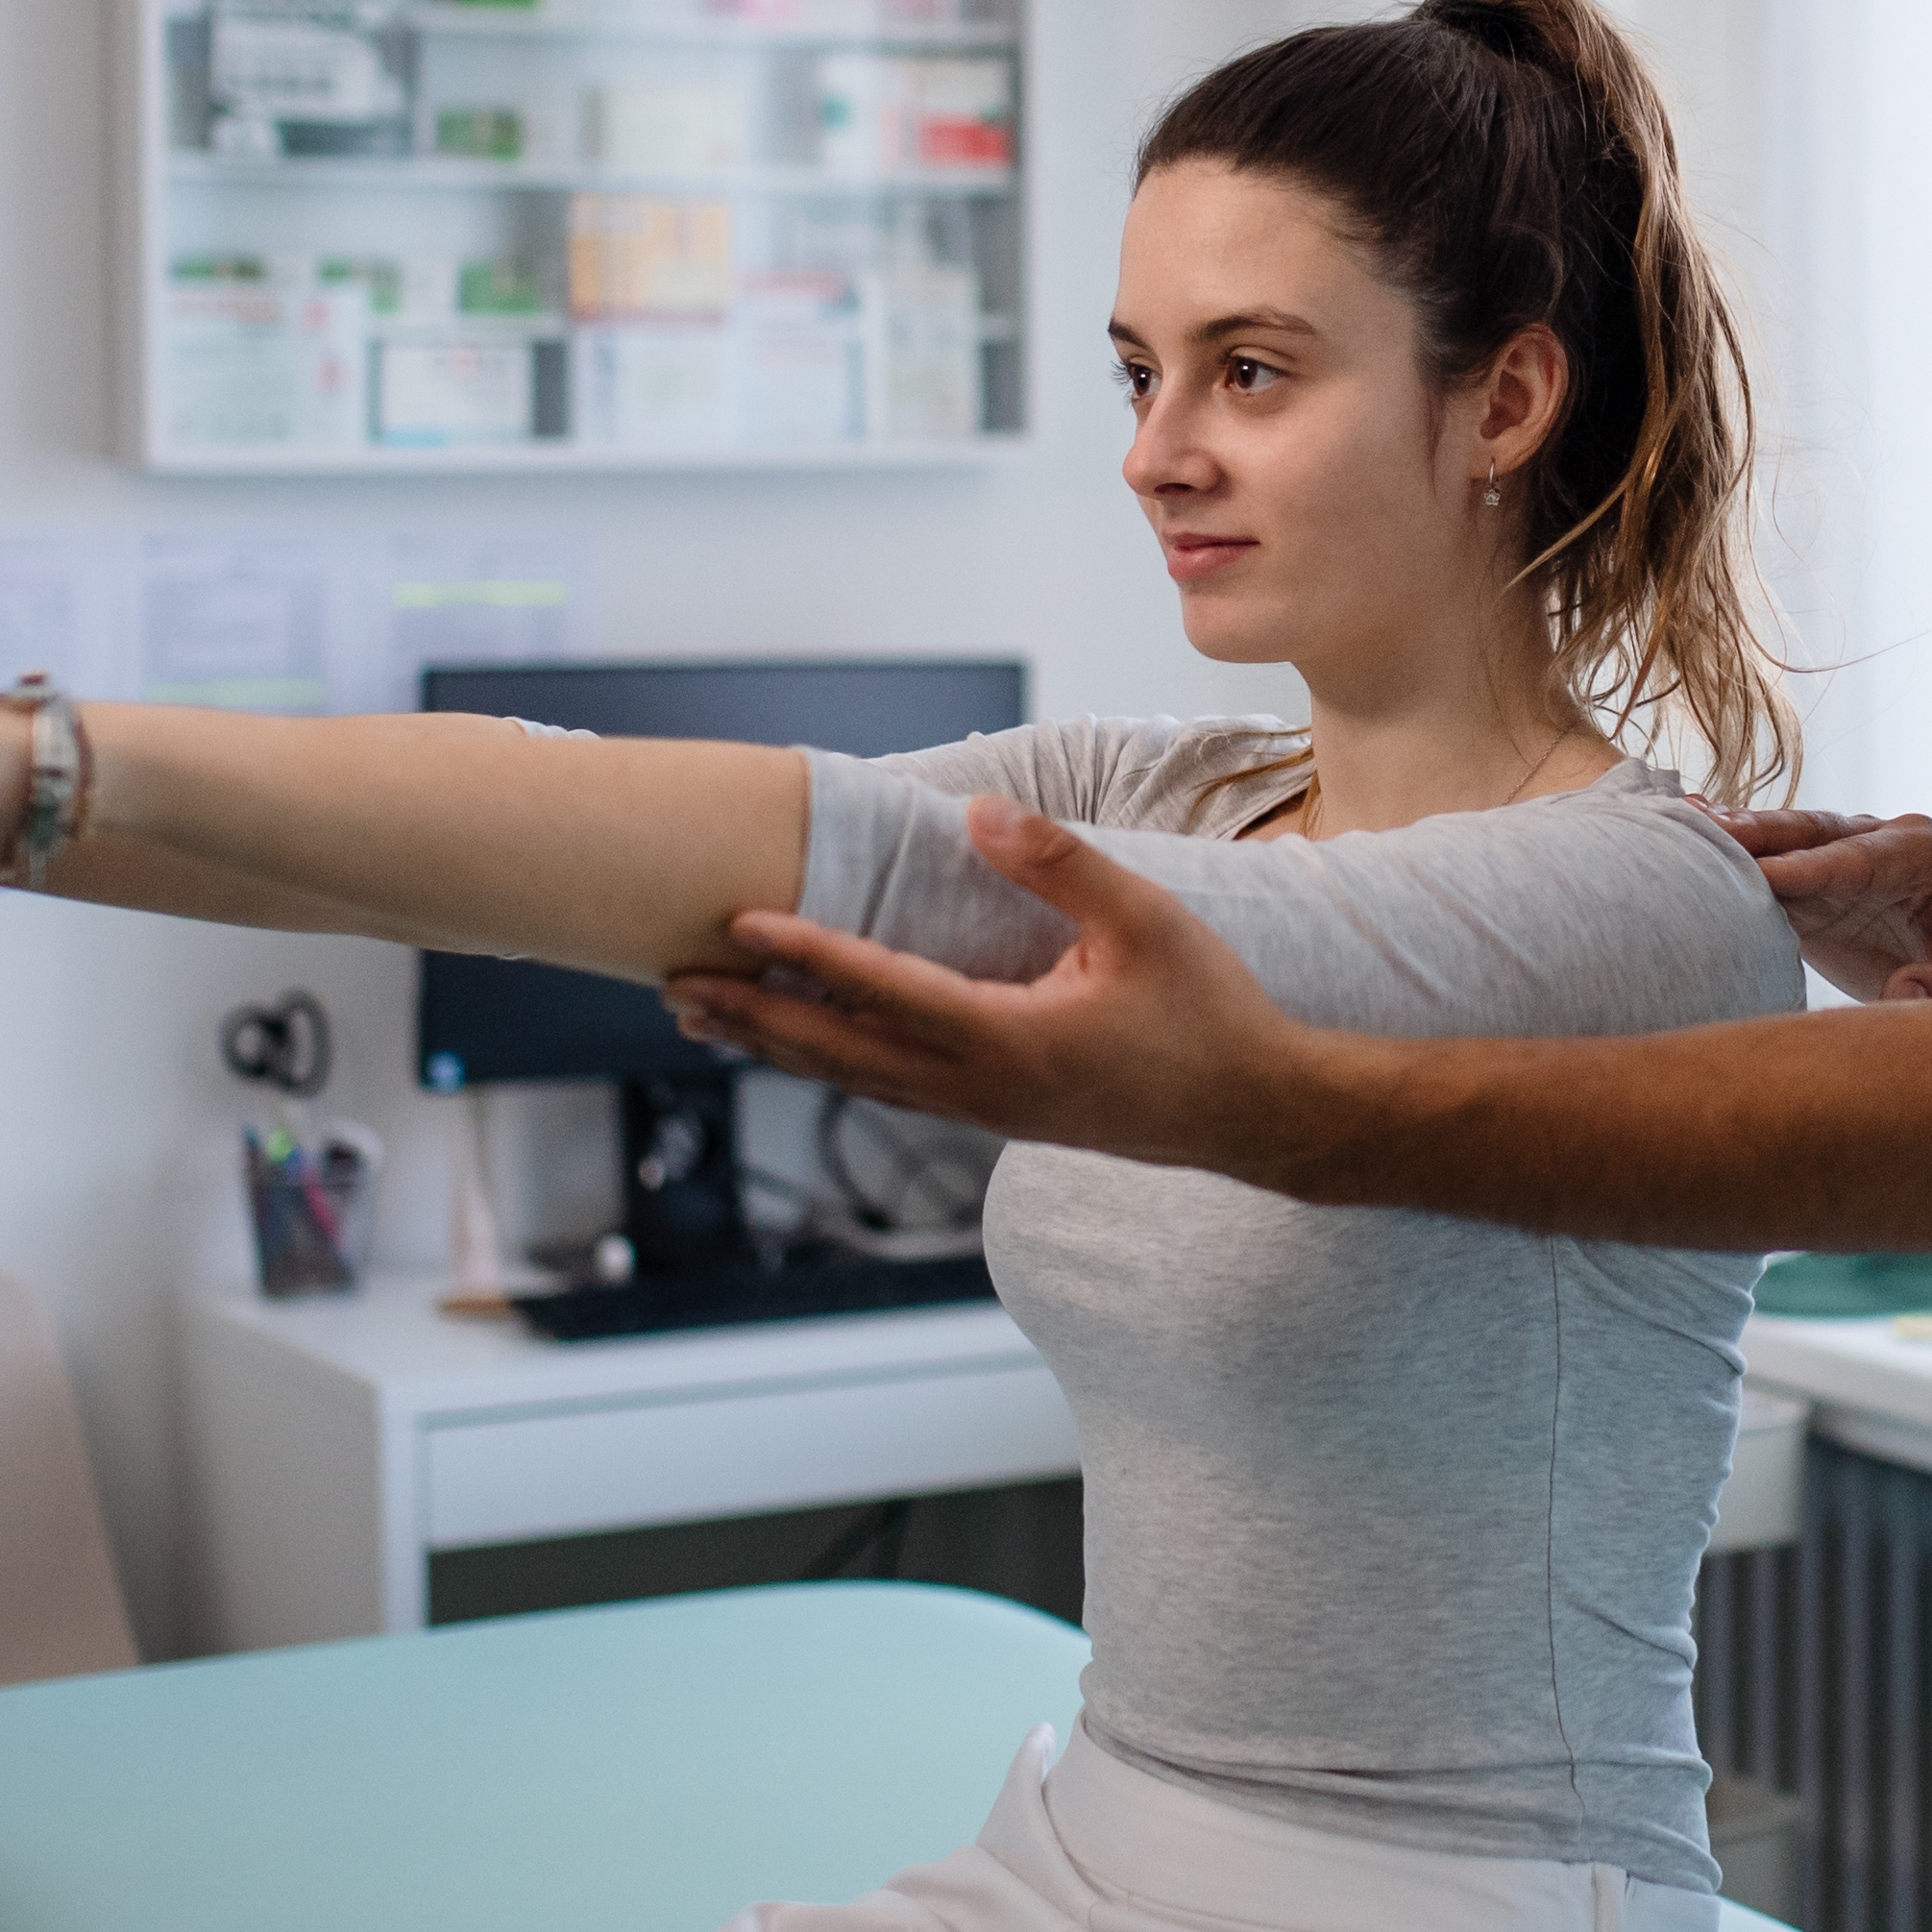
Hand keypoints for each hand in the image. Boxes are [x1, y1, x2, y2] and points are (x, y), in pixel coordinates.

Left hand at [660, 795, 1369, 1186]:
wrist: (1258, 1114)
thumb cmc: (1212, 1014)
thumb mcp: (1149, 920)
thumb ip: (1061, 864)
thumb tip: (979, 814)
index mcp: (1010, 1041)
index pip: (883, 991)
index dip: (806, 957)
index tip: (739, 924)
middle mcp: (982, 1088)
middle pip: (840, 1052)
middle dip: (753, 1016)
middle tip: (673, 984)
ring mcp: (986, 1112)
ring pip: (856, 1079)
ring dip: (777, 1045)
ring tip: (704, 1018)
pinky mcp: (1000, 1116)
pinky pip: (892, 1088)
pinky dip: (832, 1062)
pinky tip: (807, 1045)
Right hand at [1703, 807, 1931, 1000]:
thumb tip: (1905, 993)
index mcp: (1923, 853)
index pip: (1859, 860)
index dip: (1811, 869)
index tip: (1763, 875)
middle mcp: (1880, 841)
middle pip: (1812, 834)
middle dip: (1758, 833)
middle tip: (1701, 829)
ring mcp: (1845, 856)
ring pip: (1785, 841)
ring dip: (1733, 835)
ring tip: (1676, 822)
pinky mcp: (1819, 881)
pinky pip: (1773, 863)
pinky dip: (1732, 853)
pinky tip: (1683, 836)